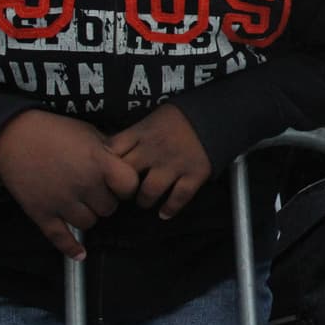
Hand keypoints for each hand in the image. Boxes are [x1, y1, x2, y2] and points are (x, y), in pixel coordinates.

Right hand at [0, 110, 139, 259]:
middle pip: (109, 208)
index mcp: (99, 163)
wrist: (13, 137)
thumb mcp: (89, 133)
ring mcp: (62, 202)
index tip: (120, 183)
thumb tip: (125, 164)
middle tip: (97, 191)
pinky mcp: (42, 213)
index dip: (127, 186)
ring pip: (89, 223)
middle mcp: (83, 185)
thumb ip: (109, 151)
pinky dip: (71, 248)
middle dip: (106, 200)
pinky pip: (60, 238)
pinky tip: (80, 253)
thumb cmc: (54, 131)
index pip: (129, 187)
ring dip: (89, 215)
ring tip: (82, 203)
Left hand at [109, 104, 211, 219]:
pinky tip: (164, 212)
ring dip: (144, 200)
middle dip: (122, 187)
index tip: (108, 172)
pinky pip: (178, 197)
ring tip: (145, 201)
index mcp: (142, 132)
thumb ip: (135, 134)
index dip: (106, 165)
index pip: (112, 152)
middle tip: (124, 192)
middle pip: (126, 176)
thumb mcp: (153, 117)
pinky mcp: (194, 174)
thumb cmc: (182, 115)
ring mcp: (174, 163)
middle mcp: (154, 150)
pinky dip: (170, 208)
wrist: (218, 112)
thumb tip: (113, 152)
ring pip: (149, 192)